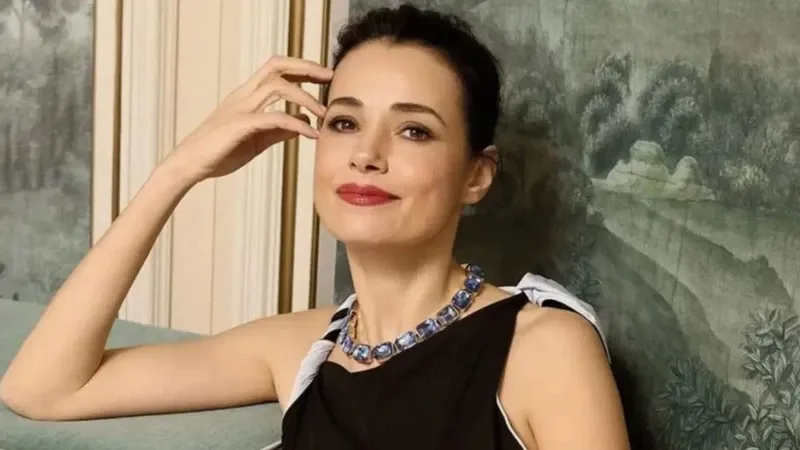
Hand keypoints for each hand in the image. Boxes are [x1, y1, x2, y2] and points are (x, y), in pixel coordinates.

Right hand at [163, 56, 332, 184]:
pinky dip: (297, 124)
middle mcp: (244, 95)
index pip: (275, 69)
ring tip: (324, 114)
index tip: (323, 76)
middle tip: (330, 76)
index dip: (300, 68)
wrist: (190, 164)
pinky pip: (275, 118)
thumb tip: (302, 125)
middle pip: (276, 67)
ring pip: (278, 87)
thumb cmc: (220, 151)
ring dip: (306, 98)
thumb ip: (278, 130)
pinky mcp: (241, 125)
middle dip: (305, 67)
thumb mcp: (256, 139)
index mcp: (246, 95)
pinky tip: (311, 134)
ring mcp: (241, 108)